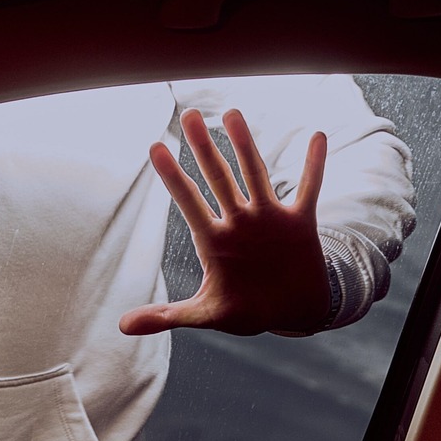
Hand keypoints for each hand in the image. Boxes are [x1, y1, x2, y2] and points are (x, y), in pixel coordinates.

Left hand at [120, 108, 332, 337]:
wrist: (290, 311)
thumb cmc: (246, 309)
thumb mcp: (206, 314)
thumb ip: (167, 316)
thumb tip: (123, 327)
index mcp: (214, 240)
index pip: (189, 202)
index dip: (173, 177)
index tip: (155, 148)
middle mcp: (239, 222)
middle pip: (218, 178)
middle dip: (204, 148)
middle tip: (189, 115)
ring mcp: (269, 219)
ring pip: (255, 174)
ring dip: (245, 145)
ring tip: (232, 114)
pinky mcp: (299, 222)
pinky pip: (308, 188)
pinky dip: (314, 165)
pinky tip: (317, 136)